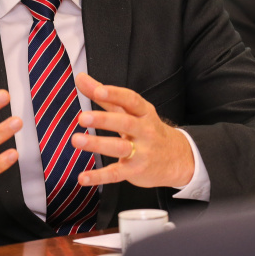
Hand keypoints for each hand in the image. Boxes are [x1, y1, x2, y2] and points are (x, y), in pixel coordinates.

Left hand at [70, 73, 193, 188]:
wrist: (178, 159)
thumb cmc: (147, 130)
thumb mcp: (131, 111)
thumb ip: (106, 96)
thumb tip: (80, 78)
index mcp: (143, 113)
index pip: (130, 100)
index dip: (115, 94)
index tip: (98, 90)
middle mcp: (144, 130)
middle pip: (125, 123)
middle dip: (104, 120)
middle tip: (83, 118)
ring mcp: (141, 152)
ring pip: (119, 147)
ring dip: (97, 144)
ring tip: (76, 140)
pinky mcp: (135, 171)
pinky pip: (116, 173)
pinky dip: (99, 176)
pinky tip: (83, 177)